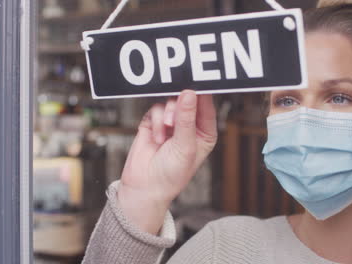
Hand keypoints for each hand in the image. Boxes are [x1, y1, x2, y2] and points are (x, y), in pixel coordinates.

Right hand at [117, 90, 217, 233]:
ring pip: (171, 102)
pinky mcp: (154, 122)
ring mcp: (171, 123)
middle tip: (177, 109)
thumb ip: (186, 119)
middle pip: (188, 100)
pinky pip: (155, 108)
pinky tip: (157, 137)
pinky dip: (156, 121)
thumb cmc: (172, 174)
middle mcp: (189, 126)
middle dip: (181, 105)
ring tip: (166, 131)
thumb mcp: (185, 146)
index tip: (196, 86)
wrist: (144, 187)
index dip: (202, 95)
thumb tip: (190, 94)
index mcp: (205, 132)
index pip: (207, 107)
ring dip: (167, 115)